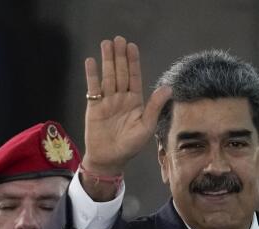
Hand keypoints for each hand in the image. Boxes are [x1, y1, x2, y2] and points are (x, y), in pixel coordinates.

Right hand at [82, 36, 171, 200]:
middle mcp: (121, 98)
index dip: (133, 62)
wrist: (109, 159)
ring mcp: (107, 101)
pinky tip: (91, 62)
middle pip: (120, 73)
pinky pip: (93, 88)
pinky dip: (92, 75)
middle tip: (118, 39)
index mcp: (135, 102)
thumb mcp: (146, 127)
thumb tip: (168, 88)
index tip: (132, 46)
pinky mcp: (94, 107)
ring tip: (106, 44)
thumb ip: (155, 107)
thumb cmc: (130, 146)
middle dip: (120, 56)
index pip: (134, 77)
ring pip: (108, 77)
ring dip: (107, 61)